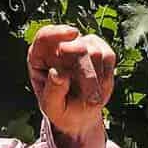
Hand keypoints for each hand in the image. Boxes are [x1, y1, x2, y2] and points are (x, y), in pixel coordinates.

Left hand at [27, 26, 115, 147]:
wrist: (79, 114)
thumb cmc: (61, 109)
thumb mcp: (52, 107)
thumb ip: (52, 92)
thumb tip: (58, 73)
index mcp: (39, 57)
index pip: (44, 36)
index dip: (57, 33)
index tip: (73, 34)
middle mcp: (59, 47)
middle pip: (76, 47)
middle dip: (86, 74)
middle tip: (91, 100)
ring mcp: (80, 45)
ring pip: (94, 52)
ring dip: (96, 80)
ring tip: (90, 98)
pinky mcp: (98, 48)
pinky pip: (108, 56)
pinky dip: (106, 76)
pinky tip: (99, 88)